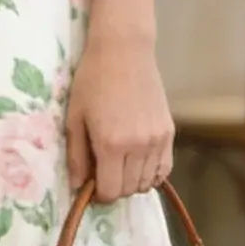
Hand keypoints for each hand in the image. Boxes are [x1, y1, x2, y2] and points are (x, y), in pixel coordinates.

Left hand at [65, 31, 173, 202]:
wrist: (124, 51)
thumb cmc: (92, 80)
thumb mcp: (75, 117)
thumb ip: (76, 156)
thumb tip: (78, 187)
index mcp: (112, 144)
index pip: (111, 191)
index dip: (99, 194)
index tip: (92, 186)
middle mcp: (139, 146)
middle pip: (129, 189)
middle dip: (114, 188)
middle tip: (103, 172)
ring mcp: (157, 140)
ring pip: (147, 182)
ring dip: (132, 182)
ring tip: (120, 165)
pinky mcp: (169, 132)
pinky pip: (164, 168)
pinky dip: (152, 174)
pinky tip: (139, 164)